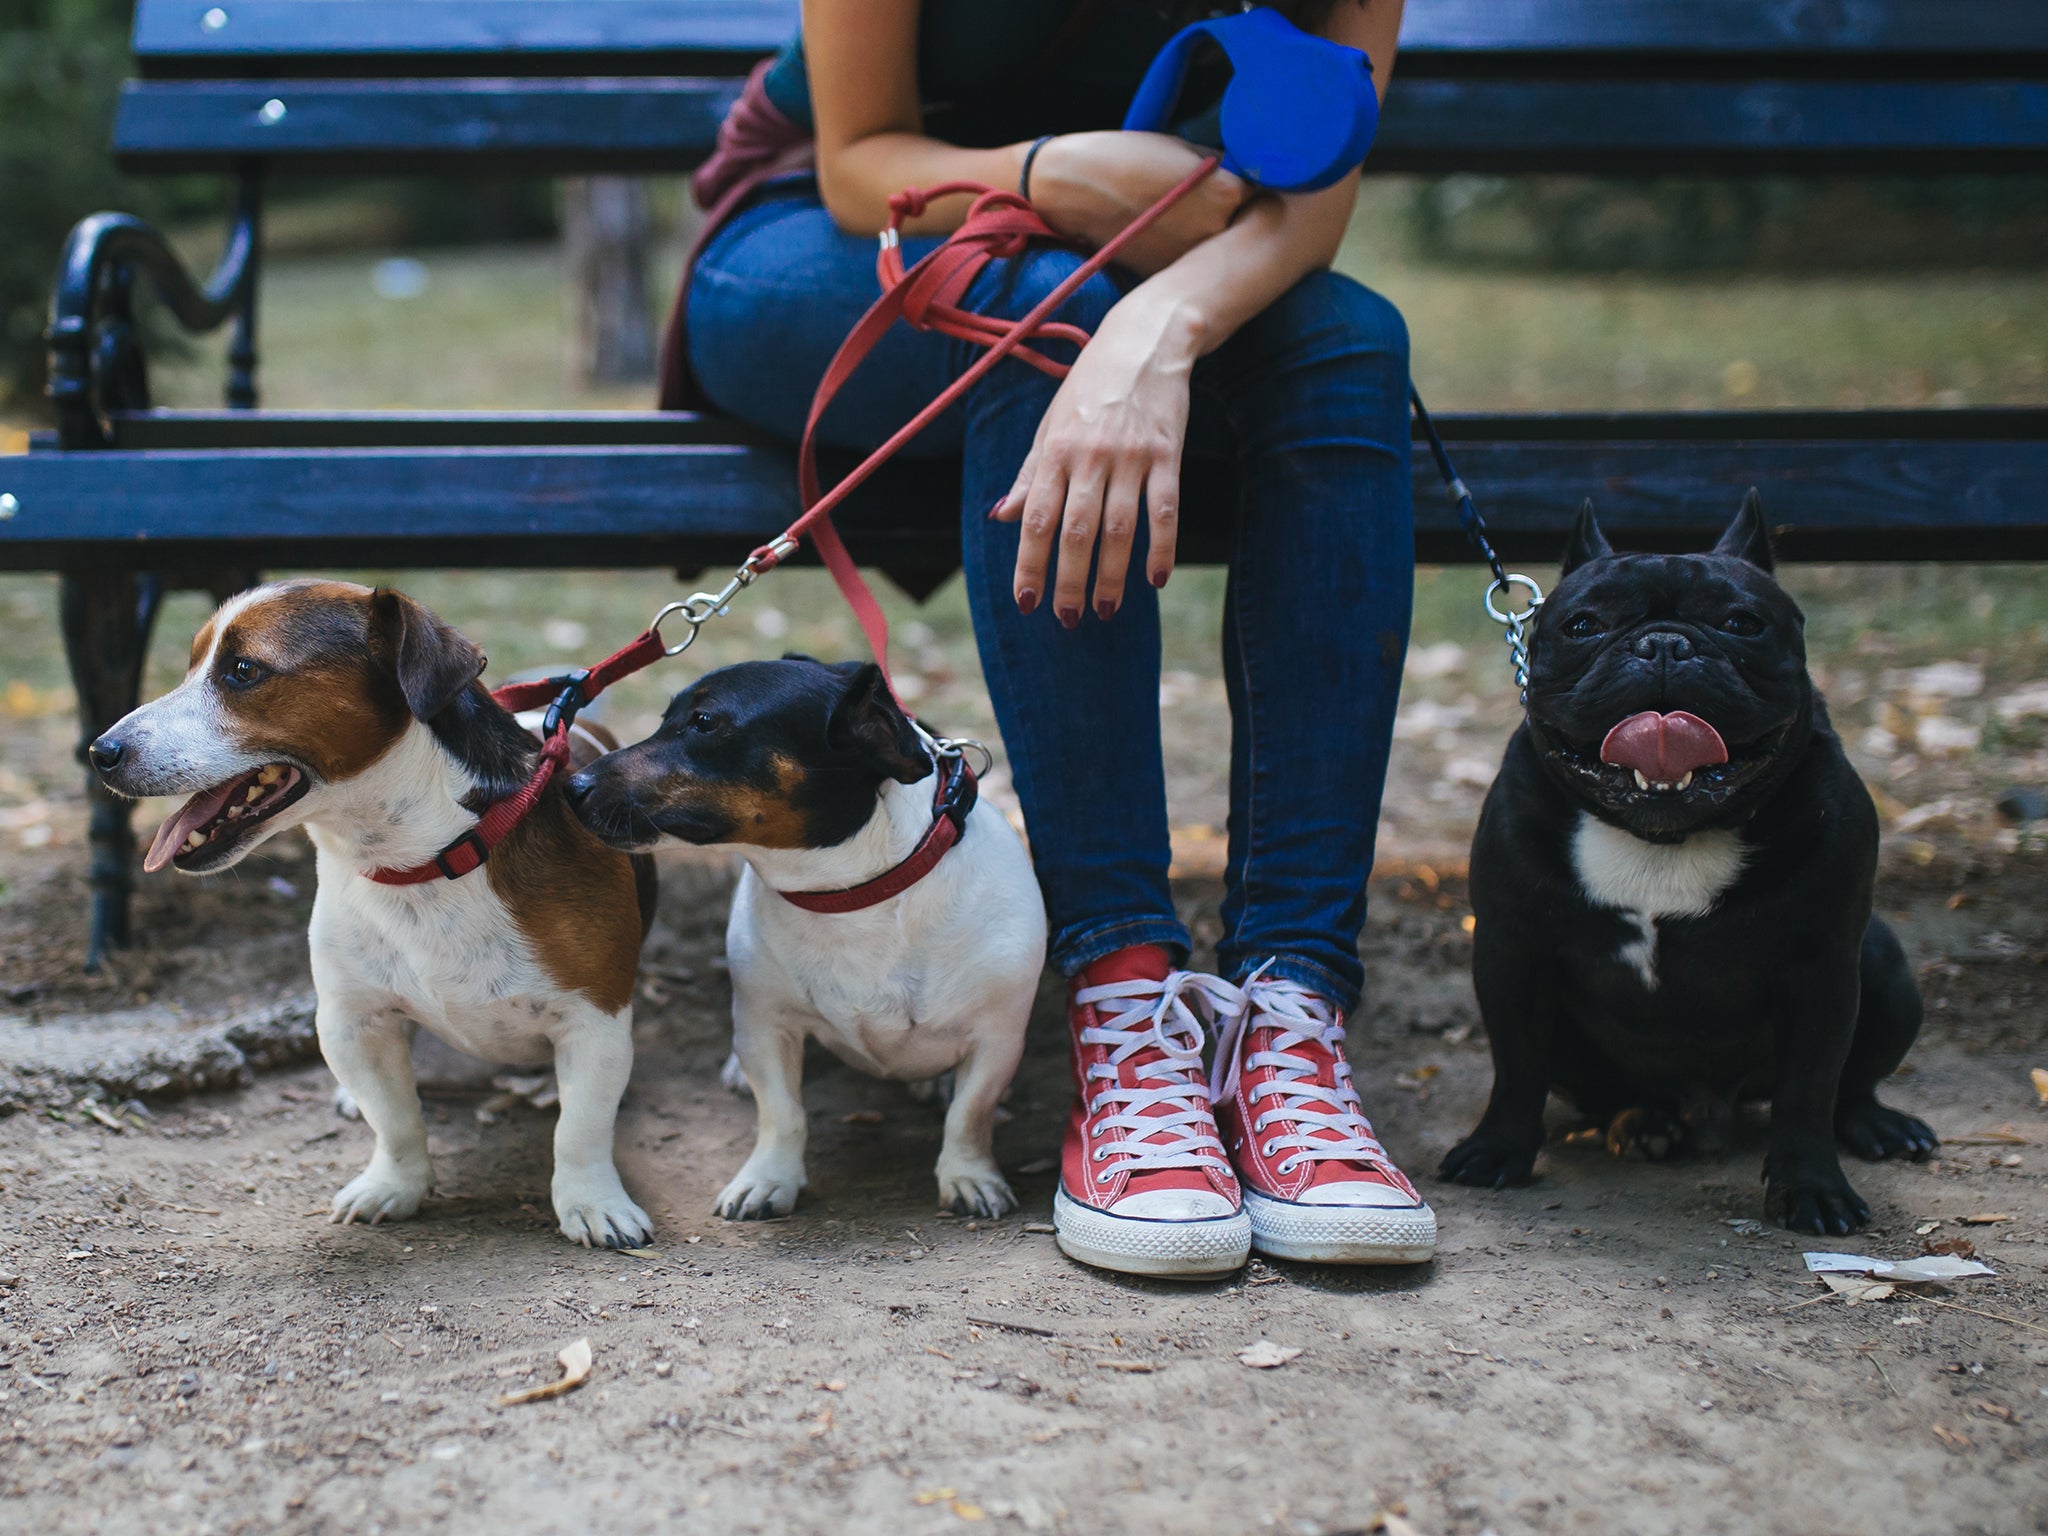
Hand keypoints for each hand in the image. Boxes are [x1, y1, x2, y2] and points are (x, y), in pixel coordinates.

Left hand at [990, 289, 1195, 623]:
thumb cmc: (1090, 388)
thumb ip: (1030, 475)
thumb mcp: (1051, 425)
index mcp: (1055, 450)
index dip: (1030, 564)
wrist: (1145, 341)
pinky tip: (1155, 579)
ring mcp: (1131, 455)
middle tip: (1066, 619)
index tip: (1026, 602)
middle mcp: (1090, 455)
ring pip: (1119, 527)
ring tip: (1106, 611)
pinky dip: (1161, 547)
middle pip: (1076, 531)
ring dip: (1112, 575)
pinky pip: (1164, 509)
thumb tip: (1001, 518)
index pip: (1037, 518)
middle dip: (1069, 581)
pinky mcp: (1167, 453)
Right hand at [1027, 131, 1251, 276]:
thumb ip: (1221, 170)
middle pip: (1246, 225)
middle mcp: (1217, 233)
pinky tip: (1166, 233)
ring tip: (1183, 215)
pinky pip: (1192, 261)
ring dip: (1212, 235)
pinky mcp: (1169, 276)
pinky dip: (1187, 251)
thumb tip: (1246, 182)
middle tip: (1211, 199)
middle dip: (1238, 213)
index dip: (1257, 185)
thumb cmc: (1127, 159)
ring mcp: (1193, 260)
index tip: (1246, 180)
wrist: (1072, 192)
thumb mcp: (1184, 150)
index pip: (1265, 192)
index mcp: (1228, 193)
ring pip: (1220, 247)